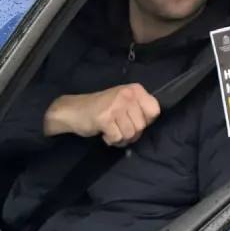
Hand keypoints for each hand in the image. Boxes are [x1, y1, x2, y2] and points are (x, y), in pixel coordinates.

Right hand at [44, 84, 160, 145]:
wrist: (74, 110)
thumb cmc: (103, 108)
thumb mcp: (125, 102)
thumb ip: (139, 109)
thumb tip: (150, 124)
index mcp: (135, 89)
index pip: (155, 111)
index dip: (146, 121)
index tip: (133, 121)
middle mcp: (127, 95)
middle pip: (142, 126)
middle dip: (132, 133)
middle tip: (119, 129)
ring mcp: (116, 106)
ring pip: (130, 134)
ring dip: (121, 138)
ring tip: (112, 131)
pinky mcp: (105, 118)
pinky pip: (117, 137)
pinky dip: (111, 140)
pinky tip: (105, 133)